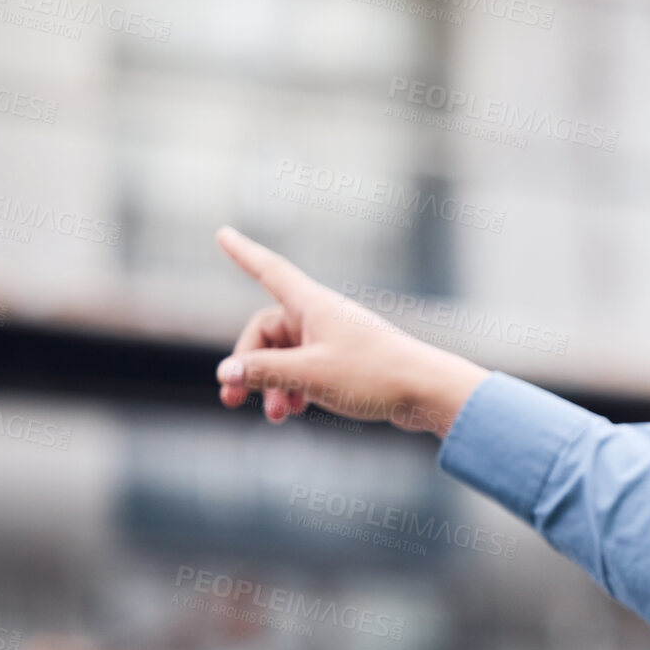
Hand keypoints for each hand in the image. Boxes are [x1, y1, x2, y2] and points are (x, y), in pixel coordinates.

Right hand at [212, 226, 487, 436]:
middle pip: (266, 332)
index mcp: (312, 305)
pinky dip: (295, 388)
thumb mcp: (309, 375)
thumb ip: (263, 372)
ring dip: (273, 384)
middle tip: (232, 400)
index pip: (268, 271)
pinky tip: (296, 411)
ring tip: (276, 416)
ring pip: (286, 356)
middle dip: (249, 367)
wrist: (427, 392)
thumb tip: (225, 372)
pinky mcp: (348, 362)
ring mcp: (334, 339)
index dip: (243, 254)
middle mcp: (321, 316)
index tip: (222, 233)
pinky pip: (307, 369)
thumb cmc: (373, 376)